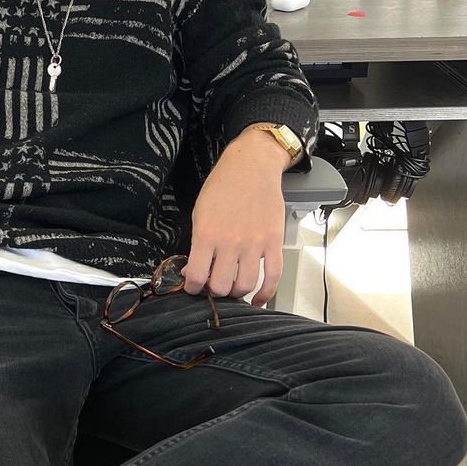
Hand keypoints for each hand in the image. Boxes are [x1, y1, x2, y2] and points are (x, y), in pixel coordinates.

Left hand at [181, 134, 287, 306]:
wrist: (252, 166)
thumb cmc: (223, 186)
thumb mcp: (199, 212)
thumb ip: (197, 243)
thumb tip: (193, 270)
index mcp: (207, 234)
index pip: (197, 275)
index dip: (192, 287)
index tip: (192, 287)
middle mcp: (231, 242)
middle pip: (221, 286)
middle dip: (214, 291)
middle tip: (213, 285)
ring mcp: (255, 244)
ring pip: (246, 286)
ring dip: (237, 293)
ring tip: (232, 287)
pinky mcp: (274, 242)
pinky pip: (273, 277)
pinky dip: (266, 294)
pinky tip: (258, 299)